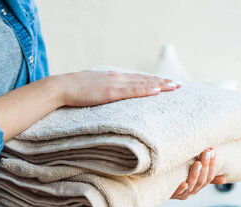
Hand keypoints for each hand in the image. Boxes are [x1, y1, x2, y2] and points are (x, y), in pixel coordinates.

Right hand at [56, 70, 180, 106]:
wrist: (62, 87)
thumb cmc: (74, 90)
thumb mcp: (93, 87)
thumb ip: (104, 90)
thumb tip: (108, 95)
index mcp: (113, 76)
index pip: (137, 78)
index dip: (153, 80)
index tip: (165, 82)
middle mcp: (117, 77)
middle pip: (145, 79)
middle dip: (162, 82)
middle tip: (178, 85)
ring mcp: (115, 84)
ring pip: (143, 84)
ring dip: (160, 85)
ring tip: (174, 87)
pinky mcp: (111, 92)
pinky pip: (133, 91)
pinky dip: (147, 90)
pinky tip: (158, 91)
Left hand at [171, 148, 225, 199]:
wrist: (159, 185)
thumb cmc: (178, 178)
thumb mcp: (194, 175)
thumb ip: (206, 175)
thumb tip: (224, 179)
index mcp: (199, 185)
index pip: (210, 176)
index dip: (212, 164)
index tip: (212, 151)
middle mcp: (192, 190)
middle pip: (202, 180)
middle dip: (205, 165)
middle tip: (206, 152)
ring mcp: (182, 194)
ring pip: (192, 185)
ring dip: (195, 174)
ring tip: (197, 163)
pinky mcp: (171, 195)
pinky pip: (177, 193)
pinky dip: (181, 189)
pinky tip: (183, 183)